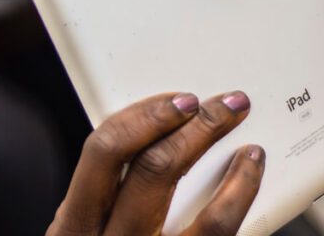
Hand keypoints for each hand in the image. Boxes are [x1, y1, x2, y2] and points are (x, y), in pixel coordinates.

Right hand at [46, 91, 264, 235]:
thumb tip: (144, 137)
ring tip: (232, 122)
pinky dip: (240, 187)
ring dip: (210, 143)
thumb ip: (102, 199)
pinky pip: (218, 227)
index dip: (142, 117)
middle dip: (185, 123)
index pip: (101, 152)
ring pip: (177, 186)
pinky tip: (249, 168)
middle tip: (215, 104)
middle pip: (144, 163)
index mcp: (75, 224)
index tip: (173, 101)